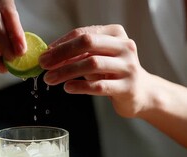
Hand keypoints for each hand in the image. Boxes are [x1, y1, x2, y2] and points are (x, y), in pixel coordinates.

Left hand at [39, 24, 155, 117]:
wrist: (142, 93)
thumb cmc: (114, 73)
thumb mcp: (97, 58)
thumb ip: (78, 55)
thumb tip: (49, 56)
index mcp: (116, 34)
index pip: (83, 33)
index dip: (61, 44)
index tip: (45, 54)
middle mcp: (124, 47)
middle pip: (87, 44)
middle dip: (61, 54)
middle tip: (44, 65)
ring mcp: (128, 66)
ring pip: (92, 64)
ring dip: (66, 71)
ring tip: (50, 79)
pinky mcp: (127, 87)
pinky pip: (99, 86)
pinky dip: (80, 86)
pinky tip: (68, 87)